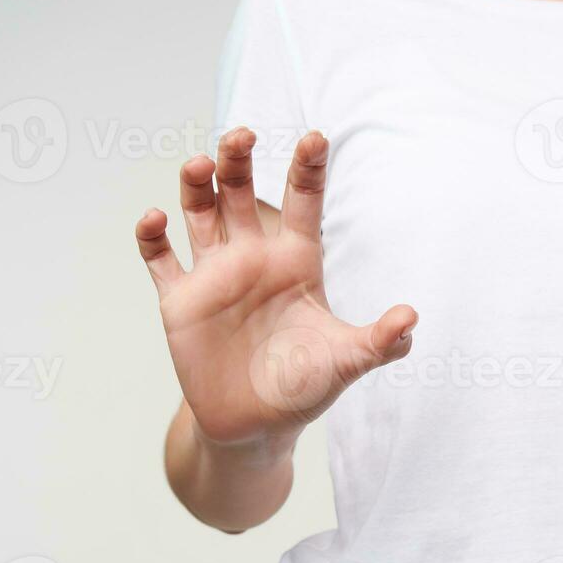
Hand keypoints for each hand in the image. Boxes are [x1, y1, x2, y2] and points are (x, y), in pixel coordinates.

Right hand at [135, 128, 414, 446]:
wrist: (256, 427)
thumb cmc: (305, 387)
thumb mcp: (346, 362)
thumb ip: (379, 341)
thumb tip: (411, 321)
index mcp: (297, 261)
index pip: (304, 202)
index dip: (308, 169)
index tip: (316, 136)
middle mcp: (254, 258)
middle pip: (242, 192)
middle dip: (239, 160)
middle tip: (241, 135)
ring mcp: (215, 275)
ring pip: (200, 212)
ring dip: (196, 185)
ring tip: (198, 165)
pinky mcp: (180, 301)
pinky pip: (159, 259)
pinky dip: (152, 237)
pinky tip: (155, 219)